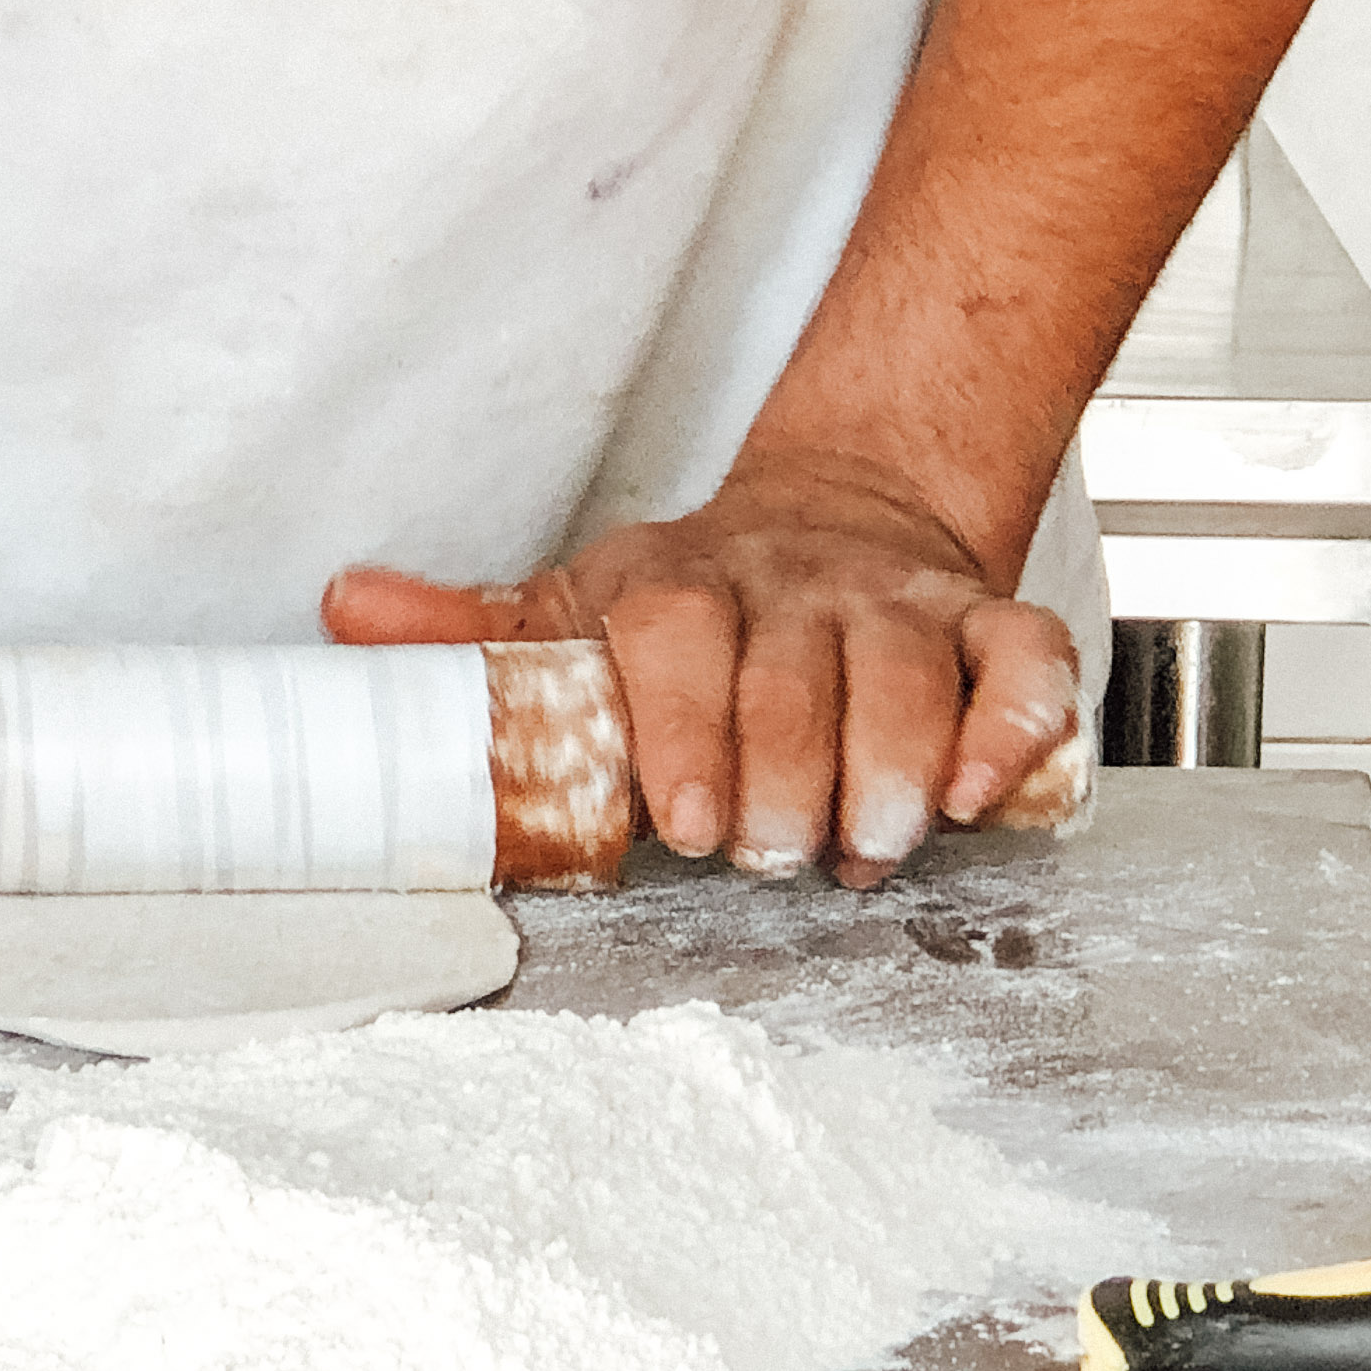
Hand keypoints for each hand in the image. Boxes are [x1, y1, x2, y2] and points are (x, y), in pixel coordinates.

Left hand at [323, 459, 1080, 890]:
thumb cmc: (691, 608)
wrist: (839, 518)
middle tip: (773, 852)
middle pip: (794, 673)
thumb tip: (346, 610)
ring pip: (908, 673)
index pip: (673, 635)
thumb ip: (471, 634)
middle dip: (787, 776)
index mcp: (674, 583)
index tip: (686, 819)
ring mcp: (895, 603)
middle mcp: (790, 583)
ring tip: (868, 841)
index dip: (682, 728)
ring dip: (894, 767)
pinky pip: (1025, 662)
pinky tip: (979, 791)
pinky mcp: (988, 622)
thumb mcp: (572, 613)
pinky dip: (1017, 725)